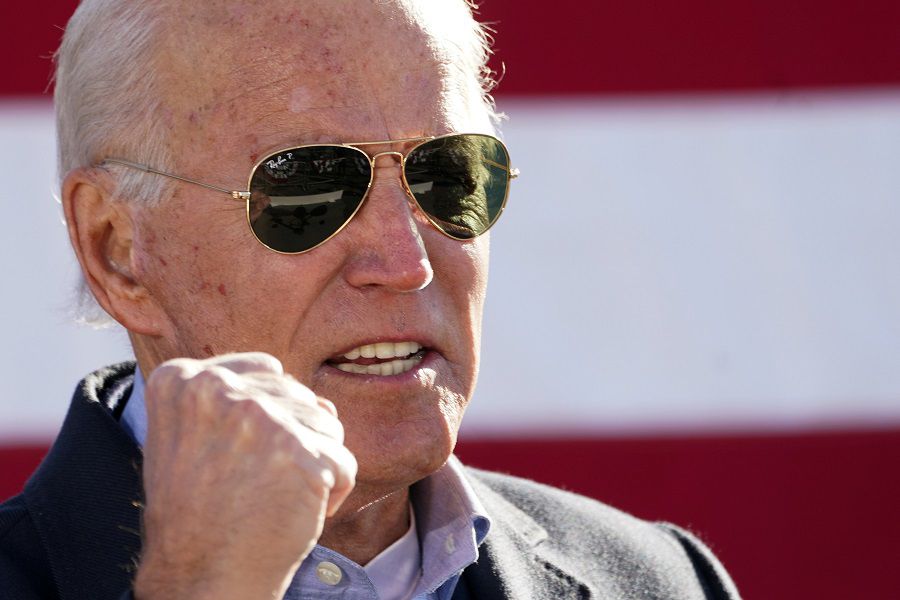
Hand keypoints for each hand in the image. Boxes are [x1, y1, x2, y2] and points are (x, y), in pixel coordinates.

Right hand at [133, 353, 356, 599]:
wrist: (200, 577)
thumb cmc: (197, 514)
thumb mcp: (190, 437)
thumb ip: (239, 399)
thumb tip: (321, 400)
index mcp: (184, 380)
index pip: (265, 369)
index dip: (268, 415)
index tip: (243, 453)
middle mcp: (220, 389)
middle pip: (300, 397)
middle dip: (294, 440)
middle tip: (256, 483)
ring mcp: (262, 418)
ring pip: (326, 425)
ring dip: (314, 463)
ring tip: (275, 496)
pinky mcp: (302, 451)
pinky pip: (343, 462)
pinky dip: (331, 492)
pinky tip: (296, 511)